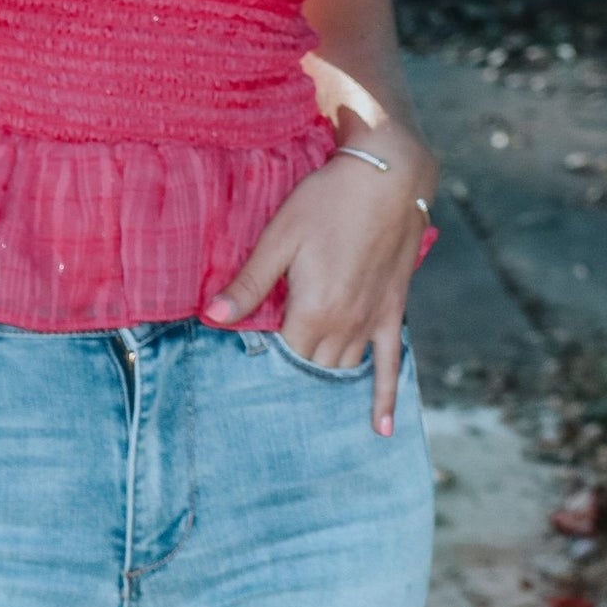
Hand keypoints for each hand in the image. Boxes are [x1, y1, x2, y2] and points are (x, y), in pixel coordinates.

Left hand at [204, 129, 437, 438]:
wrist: (387, 176)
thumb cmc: (327, 200)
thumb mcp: (280, 237)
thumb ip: (250, 283)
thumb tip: (213, 318)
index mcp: (312, 310)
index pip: (281, 358)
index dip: (261, 367)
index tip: (241, 377)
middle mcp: (344, 325)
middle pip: (310, 370)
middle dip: (289, 381)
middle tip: (266, 396)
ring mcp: (371, 321)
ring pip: (343, 370)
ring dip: (324, 388)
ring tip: (303, 413)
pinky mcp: (393, 311)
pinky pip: (389, 363)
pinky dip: (385, 397)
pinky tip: (380, 429)